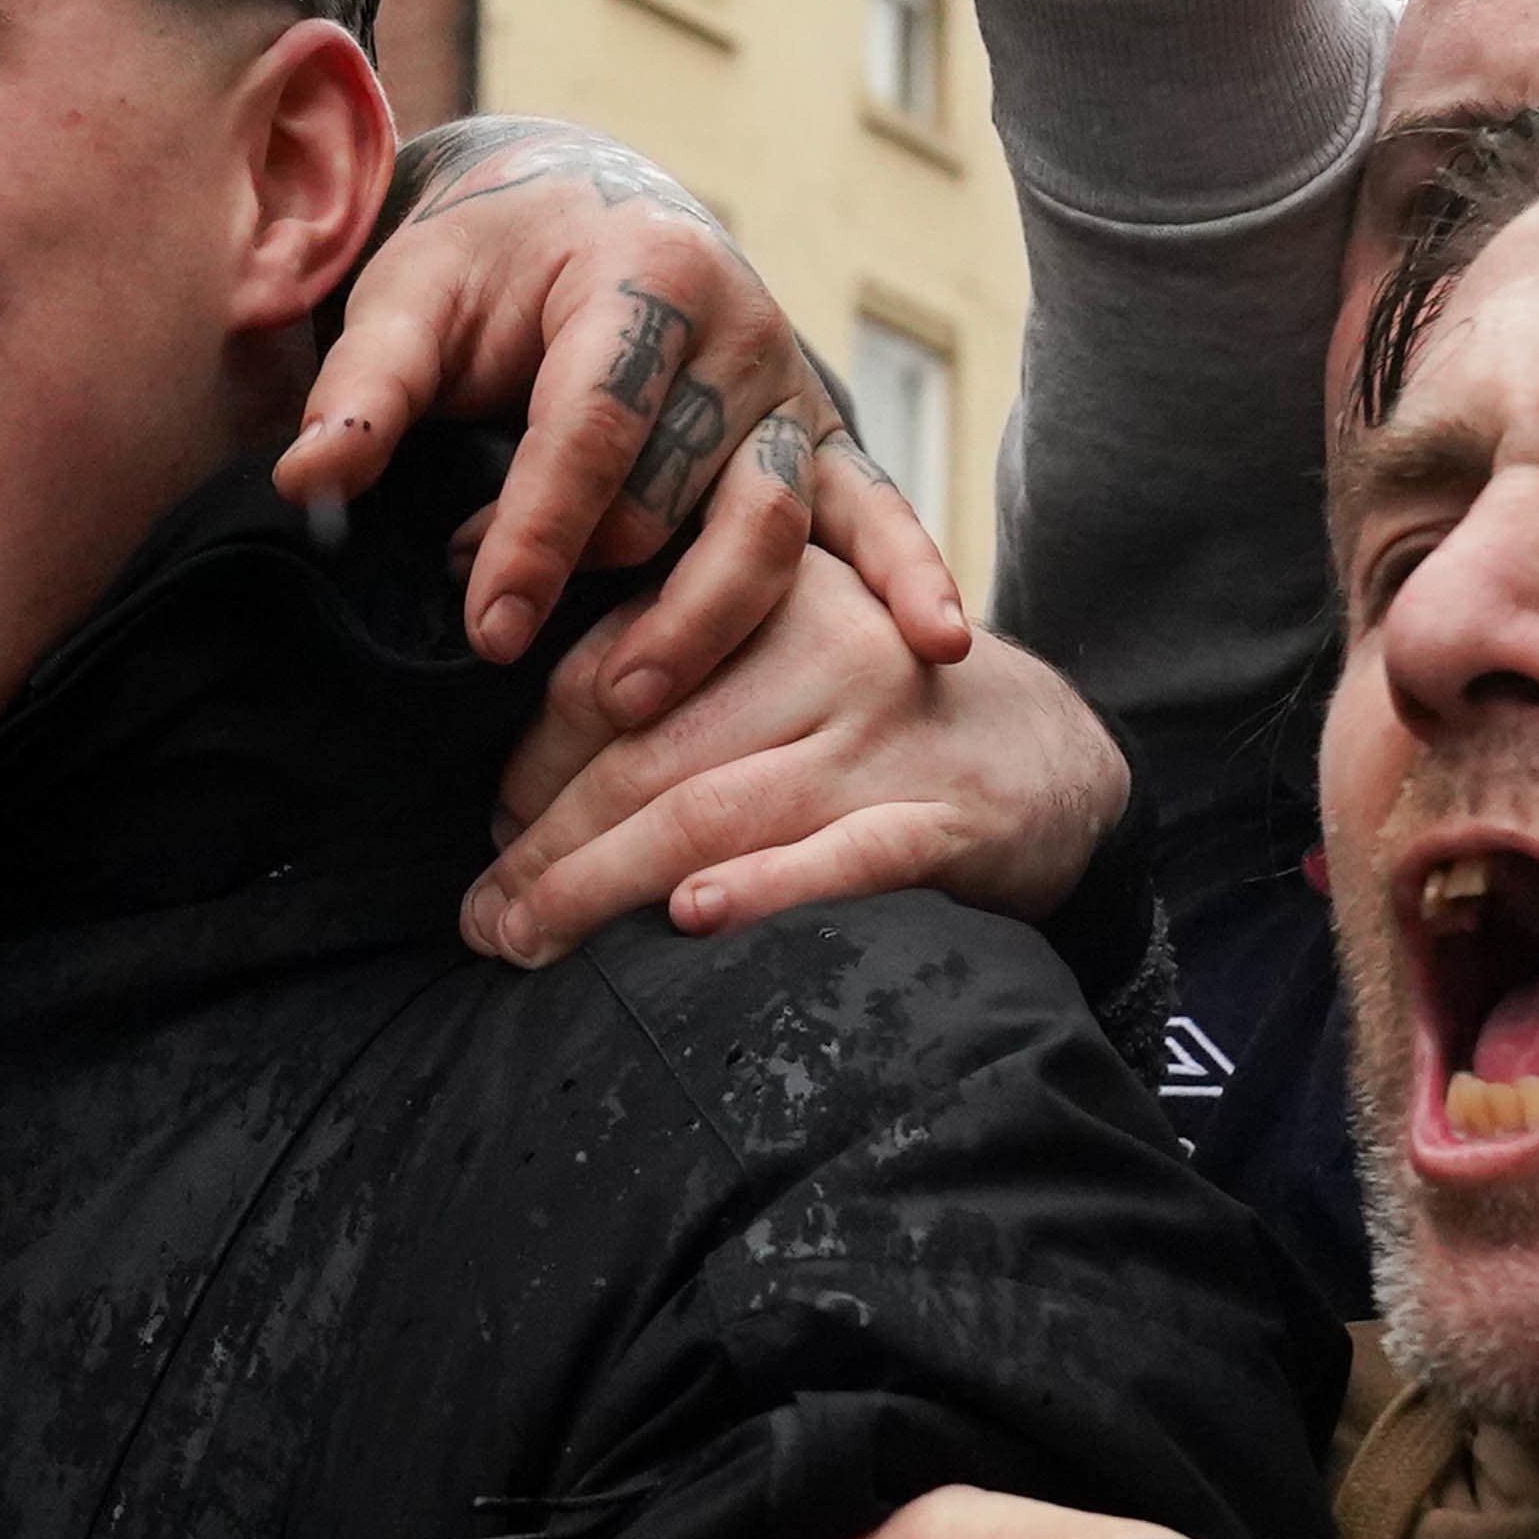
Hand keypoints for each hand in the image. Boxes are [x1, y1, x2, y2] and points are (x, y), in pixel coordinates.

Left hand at [291, 117, 969, 691]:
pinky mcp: (819, 436)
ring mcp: (790, 386)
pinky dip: (909, 575)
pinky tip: (933, 647)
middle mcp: (740, 328)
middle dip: (592, 576)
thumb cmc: (484, 263)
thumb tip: (306, 481)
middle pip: (677, 494)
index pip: (595, 428)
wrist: (581, 207)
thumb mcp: (408, 302)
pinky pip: (872, 512)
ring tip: (636, 702)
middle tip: (506, 640)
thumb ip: (363, 392)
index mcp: (642, 276)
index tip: (489, 631)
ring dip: (704, 619)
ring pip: (765, 525)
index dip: (539, 536)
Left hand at [466, 554, 1126, 965]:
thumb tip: (493, 669)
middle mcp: (827, 654)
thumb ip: (664, 646)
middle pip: (645, 756)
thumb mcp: (782, 644)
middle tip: (482, 918)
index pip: (613, 674)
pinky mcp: (943, 823)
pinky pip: (840, 859)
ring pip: (711, 812)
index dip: (535, 760)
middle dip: (543, 846)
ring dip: (599, 888)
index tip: (491, 829)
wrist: (1056, 763)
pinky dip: (762, 890)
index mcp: (769, 594)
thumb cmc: (876, 717)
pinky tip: (690, 918)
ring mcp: (887, 741)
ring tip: (525, 944)